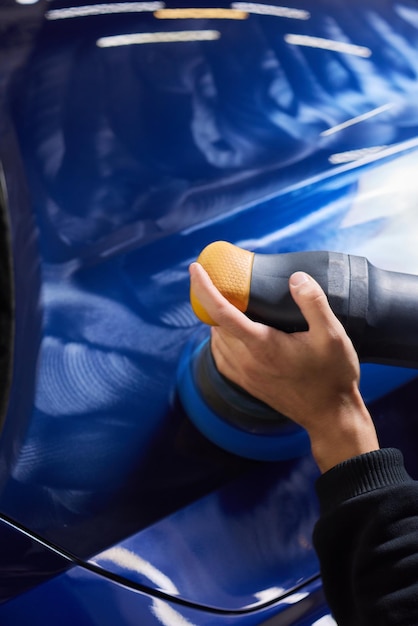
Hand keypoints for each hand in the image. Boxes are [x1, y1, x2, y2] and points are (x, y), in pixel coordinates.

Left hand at [189, 262, 378, 471]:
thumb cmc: (333, 376)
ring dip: (217, 318)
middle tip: (223, 279)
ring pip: (216, 339)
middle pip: (215, 323)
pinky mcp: (246, 383)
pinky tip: (235, 331)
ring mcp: (244, 374)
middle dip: (212, 298)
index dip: (204, 288)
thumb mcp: (333, 335)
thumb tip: (295, 277)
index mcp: (262, 345)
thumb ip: (313, 302)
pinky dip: (221, 338)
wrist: (330, 415)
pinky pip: (221, 355)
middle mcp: (246, 360)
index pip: (221, 312)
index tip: (195, 268)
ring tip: (232, 301)